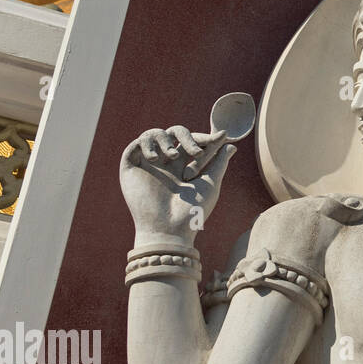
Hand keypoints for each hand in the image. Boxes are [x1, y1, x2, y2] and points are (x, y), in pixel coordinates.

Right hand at [119, 126, 235, 245]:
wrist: (169, 229)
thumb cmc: (193, 211)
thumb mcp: (210, 183)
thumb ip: (219, 163)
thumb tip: (232, 145)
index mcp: (183, 166)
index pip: (192, 142)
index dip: (205, 138)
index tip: (221, 137)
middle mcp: (165, 163)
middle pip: (174, 133)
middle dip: (188, 137)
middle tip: (196, 152)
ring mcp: (148, 165)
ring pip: (153, 135)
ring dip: (165, 139)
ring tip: (173, 156)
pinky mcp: (130, 169)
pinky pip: (133, 146)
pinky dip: (146, 144)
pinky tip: (156, 159)